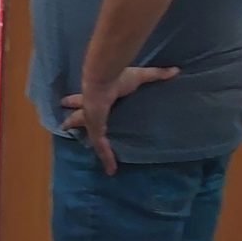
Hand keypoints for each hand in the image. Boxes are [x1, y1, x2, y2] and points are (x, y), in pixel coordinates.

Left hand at [61, 65, 179, 174]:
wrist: (103, 77)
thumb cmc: (118, 75)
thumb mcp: (140, 76)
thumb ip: (157, 74)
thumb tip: (176, 70)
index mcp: (97, 95)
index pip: (86, 100)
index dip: (78, 101)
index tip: (69, 102)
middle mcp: (91, 108)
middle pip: (79, 116)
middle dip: (72, 120)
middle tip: (66, 124)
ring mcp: (92, 120)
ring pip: (86, 132)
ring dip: (83, 138)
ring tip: (80, 146)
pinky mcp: (96, 129)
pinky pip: (101, 147)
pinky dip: (107, 158)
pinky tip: (111, 170)